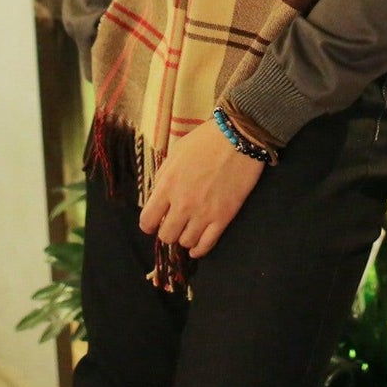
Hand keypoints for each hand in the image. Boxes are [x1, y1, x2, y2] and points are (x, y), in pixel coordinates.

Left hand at [138, 118, 264, 257]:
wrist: (239, 137)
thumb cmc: (206, 140)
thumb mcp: (176, 152)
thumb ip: (164, 176)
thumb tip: (157, 195)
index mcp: (167, 185)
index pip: (147, 221)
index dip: (149, 223)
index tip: (155, 220)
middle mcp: (182, 204)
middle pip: (166, 235)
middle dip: (168, 230)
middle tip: (175, 222)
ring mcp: (203, 213)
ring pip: (185, 242)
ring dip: (185, 237)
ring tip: (189, 228)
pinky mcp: (223, 217)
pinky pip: (206, 245)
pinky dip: (199, 250)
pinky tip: (197, 246)